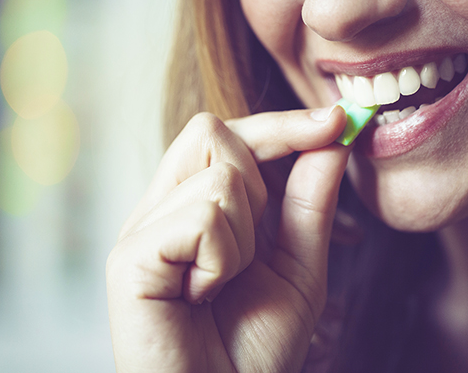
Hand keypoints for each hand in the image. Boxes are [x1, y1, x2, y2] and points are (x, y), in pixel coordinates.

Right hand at [106, 105, 349, 372]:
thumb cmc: (254, 347)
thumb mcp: (299, 265)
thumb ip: (311, 201)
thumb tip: (334, 138)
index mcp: (193, 204)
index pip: (230, 132)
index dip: (284, 125)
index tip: (338, 121)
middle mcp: (161, 207)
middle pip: (213, 132)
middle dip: (260, 183)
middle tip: (253, 248)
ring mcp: (140, 230)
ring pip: (218, 173)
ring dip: (246, 235)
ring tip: (224, 284)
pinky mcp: (129, 258)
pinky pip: (203, 218)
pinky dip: (225, 259)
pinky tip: (204, 296)